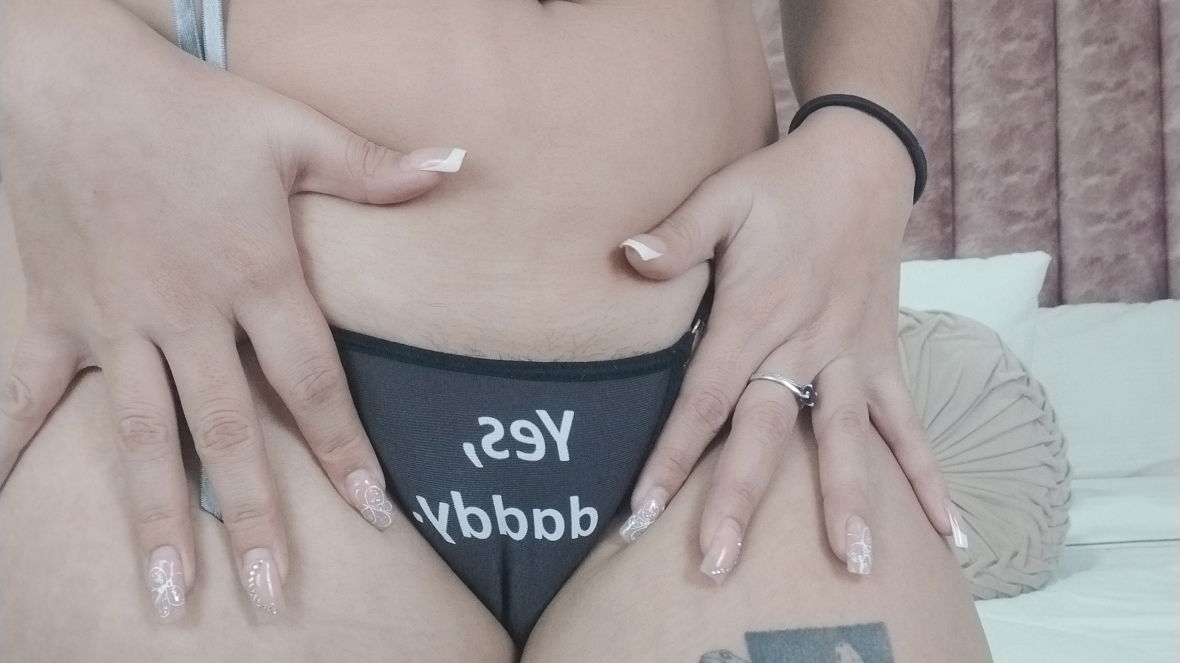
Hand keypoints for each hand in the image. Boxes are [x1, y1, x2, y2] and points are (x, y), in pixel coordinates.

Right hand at [0, 10, 461, 619]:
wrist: (72, 77)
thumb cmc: (191, 107)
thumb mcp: (293, 129)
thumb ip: (373, 168)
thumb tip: (456, 167)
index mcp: (256, 276)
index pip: (312, 383)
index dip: (346, 451)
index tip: (374, 515)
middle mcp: (187, 312)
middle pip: (226, 431)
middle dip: (253, 515)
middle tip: (270, 593)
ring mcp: (113, 321)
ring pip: (137, 435)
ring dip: (154, 516)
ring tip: (168, 593)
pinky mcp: (53, 315)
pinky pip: (26, 392)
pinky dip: (9, 449)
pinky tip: (2, 510)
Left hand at [617, 107, 965, 580]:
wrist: (861, 162)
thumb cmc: (781, 182)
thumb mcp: (724, 195)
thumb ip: (678, 235)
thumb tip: (627, 258)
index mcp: (755, 314)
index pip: (704, 399)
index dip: (672, 457)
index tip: (642, 515)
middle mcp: (803, 345)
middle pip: (766, 433)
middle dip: (739, 501)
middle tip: (718, 564)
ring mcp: (851, 355)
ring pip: (845, 438)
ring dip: (848, 501)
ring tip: (854, 564)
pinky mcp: (884, 356)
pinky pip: (907, 422)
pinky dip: (927, 473)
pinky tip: (947, 531)